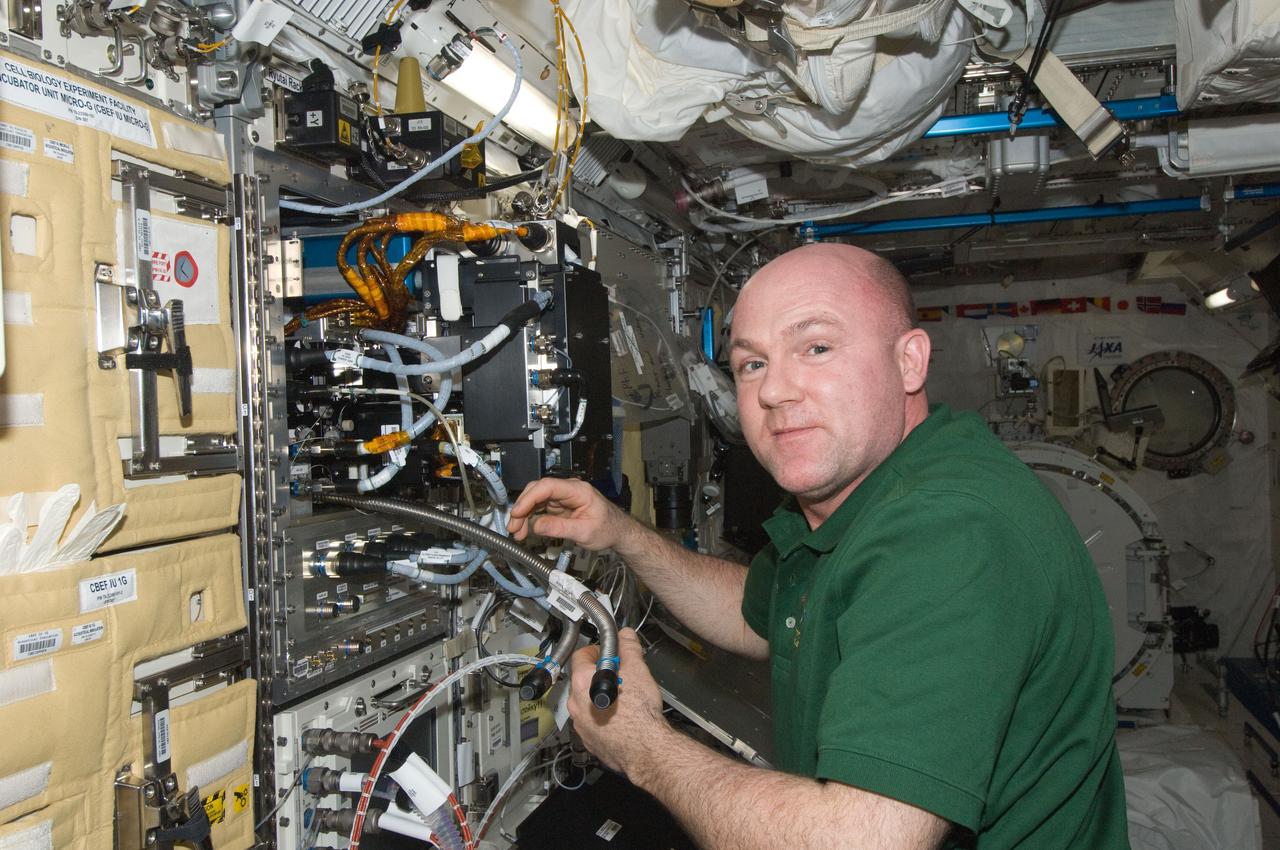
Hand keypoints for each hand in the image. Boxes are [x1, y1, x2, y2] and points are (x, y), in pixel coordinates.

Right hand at [507, 478, 631, 550]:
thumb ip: (560, 528)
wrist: (618, 531)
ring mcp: (563, 496)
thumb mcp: (585, 532)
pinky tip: (525, 529)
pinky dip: (530, 518)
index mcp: (578, 490)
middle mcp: (568, 489)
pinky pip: (540, 508)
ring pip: (536, 499)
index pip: (548, 486)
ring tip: (517, 532)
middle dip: (522, 507)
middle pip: (538, 491)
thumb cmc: (608, 528)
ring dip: (524, 514)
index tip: (518, 512)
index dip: (529, 497)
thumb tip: (537, 525)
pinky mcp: (559, 505)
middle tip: (514, 526)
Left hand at [567, 628, 669, 778]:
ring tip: (622, 699)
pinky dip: (601, 718)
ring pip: (586, 703)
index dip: (596, 650)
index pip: (581, 654)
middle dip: (598, 675)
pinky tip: (620, 719)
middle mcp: (576, 703)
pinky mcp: (589, 741)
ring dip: (598, 698)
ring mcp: (580, 725)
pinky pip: (591, 723)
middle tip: (620, 676)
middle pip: (582, 679)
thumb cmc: (640, 713)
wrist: (646, 750)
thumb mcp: (638, 670)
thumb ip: (629, 648)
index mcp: (583, 681)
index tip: (608, 653)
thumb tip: (625, 636)